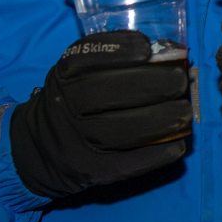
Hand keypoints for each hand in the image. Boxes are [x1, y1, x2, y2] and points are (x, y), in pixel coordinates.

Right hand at [10, 31, 191, 198]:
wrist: (37, 150)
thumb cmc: (71, 103)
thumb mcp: (75, 75)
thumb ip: (111, 62)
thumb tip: (167, 52)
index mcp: (62, 77)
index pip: (85, 59)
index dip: (118, 51)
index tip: (148, 49)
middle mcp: (64, 108)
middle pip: (103, 94)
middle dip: (149, 84)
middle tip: (180, 81)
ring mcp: (75, 142)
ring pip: (119, 131)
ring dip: (159, 120)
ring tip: (185, 111)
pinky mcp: (90, 172)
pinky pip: (126, 164)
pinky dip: (156, 154)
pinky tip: (178, 145)